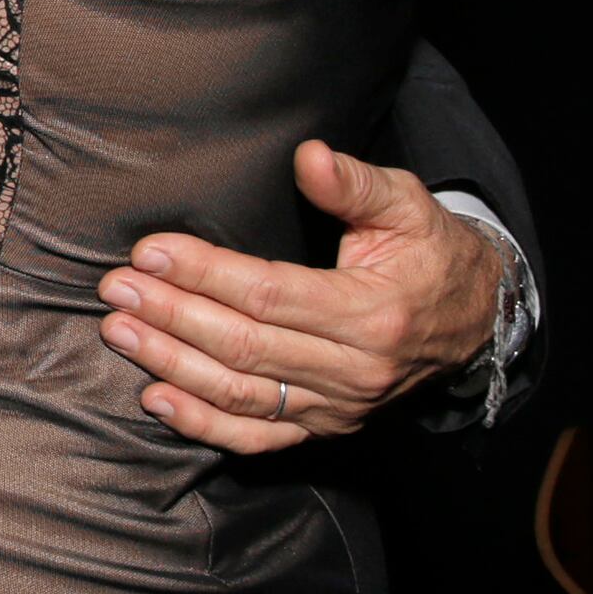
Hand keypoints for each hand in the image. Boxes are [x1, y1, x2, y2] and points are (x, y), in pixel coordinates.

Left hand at [94, 141, 504, 454]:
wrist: (476, 319)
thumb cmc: (430, 253)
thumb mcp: (407, 205)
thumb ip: (354, 183)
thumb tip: (309, 157)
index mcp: (371, 312)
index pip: (268, 293)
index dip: (204, 273)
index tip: (150, 253)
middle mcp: (354, 369)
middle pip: (244, 345)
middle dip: (172, 315)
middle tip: (116, 288)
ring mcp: (338, 407)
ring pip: (240, 393)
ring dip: (171, 365)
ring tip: (120, 331)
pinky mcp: (325, 427)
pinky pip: (257, 437)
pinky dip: (202, 425)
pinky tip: (156, 399)